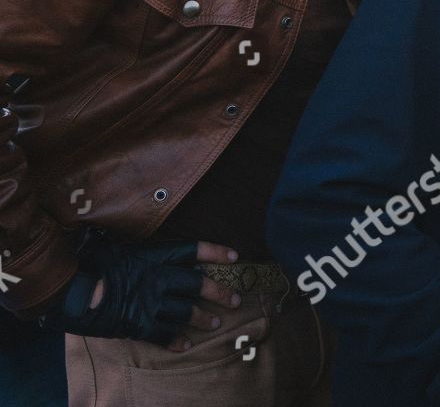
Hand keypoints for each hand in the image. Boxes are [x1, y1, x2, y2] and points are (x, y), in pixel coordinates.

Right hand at [46, 237, 240, 350]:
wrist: (71, 292)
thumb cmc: (89, 265)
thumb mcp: (114, 245)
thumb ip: (131, 244)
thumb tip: (125, 229)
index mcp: (153, 256)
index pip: (193, 250)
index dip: (216, 252)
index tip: (235, 256)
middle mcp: (158, 278)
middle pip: (198, 284)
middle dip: (220, 293)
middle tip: (235, 300)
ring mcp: (150, 302)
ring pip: (186, 312)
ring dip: (203, 319)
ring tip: (216, 324)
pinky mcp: (139, 325)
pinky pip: (164, 335)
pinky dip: (176, 340)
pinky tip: (186, 344)